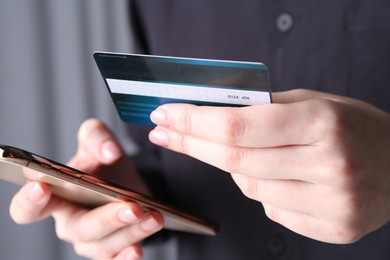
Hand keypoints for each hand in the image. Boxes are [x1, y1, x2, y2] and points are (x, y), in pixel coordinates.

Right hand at [10, 119, 162, 258]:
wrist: (128, 183)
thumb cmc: (103, 166)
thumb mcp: (98, 143)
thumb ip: (97, 136)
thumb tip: (109, 151)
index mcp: (55, 197)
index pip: (27, 208)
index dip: (28, 201)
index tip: (42, 187)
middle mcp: (69, 223)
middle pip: (79, 228)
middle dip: (107, 218)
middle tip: (132, 207)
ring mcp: (89, 241)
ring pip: (104, 244)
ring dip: (131, 232)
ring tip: (153, 217)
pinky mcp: (109, 251)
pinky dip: (126, 258)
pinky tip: (138, 250)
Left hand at [148, 89, 389, 243]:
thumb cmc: (355, 127)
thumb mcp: (314, 102)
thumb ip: (264, 108)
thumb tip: (210, 112)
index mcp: (322, 124)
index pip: (237, 127)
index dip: (194, 122)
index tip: (166, 115)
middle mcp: (328, 165)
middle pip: (234, 161)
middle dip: (192, 144)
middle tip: (167, 132)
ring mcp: (331, 203)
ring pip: (249, 188)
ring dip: (236, 168)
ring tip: (256, 152)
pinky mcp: (331, 228)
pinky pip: (271, 208)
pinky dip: (264, 189)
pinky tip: (282, 176)